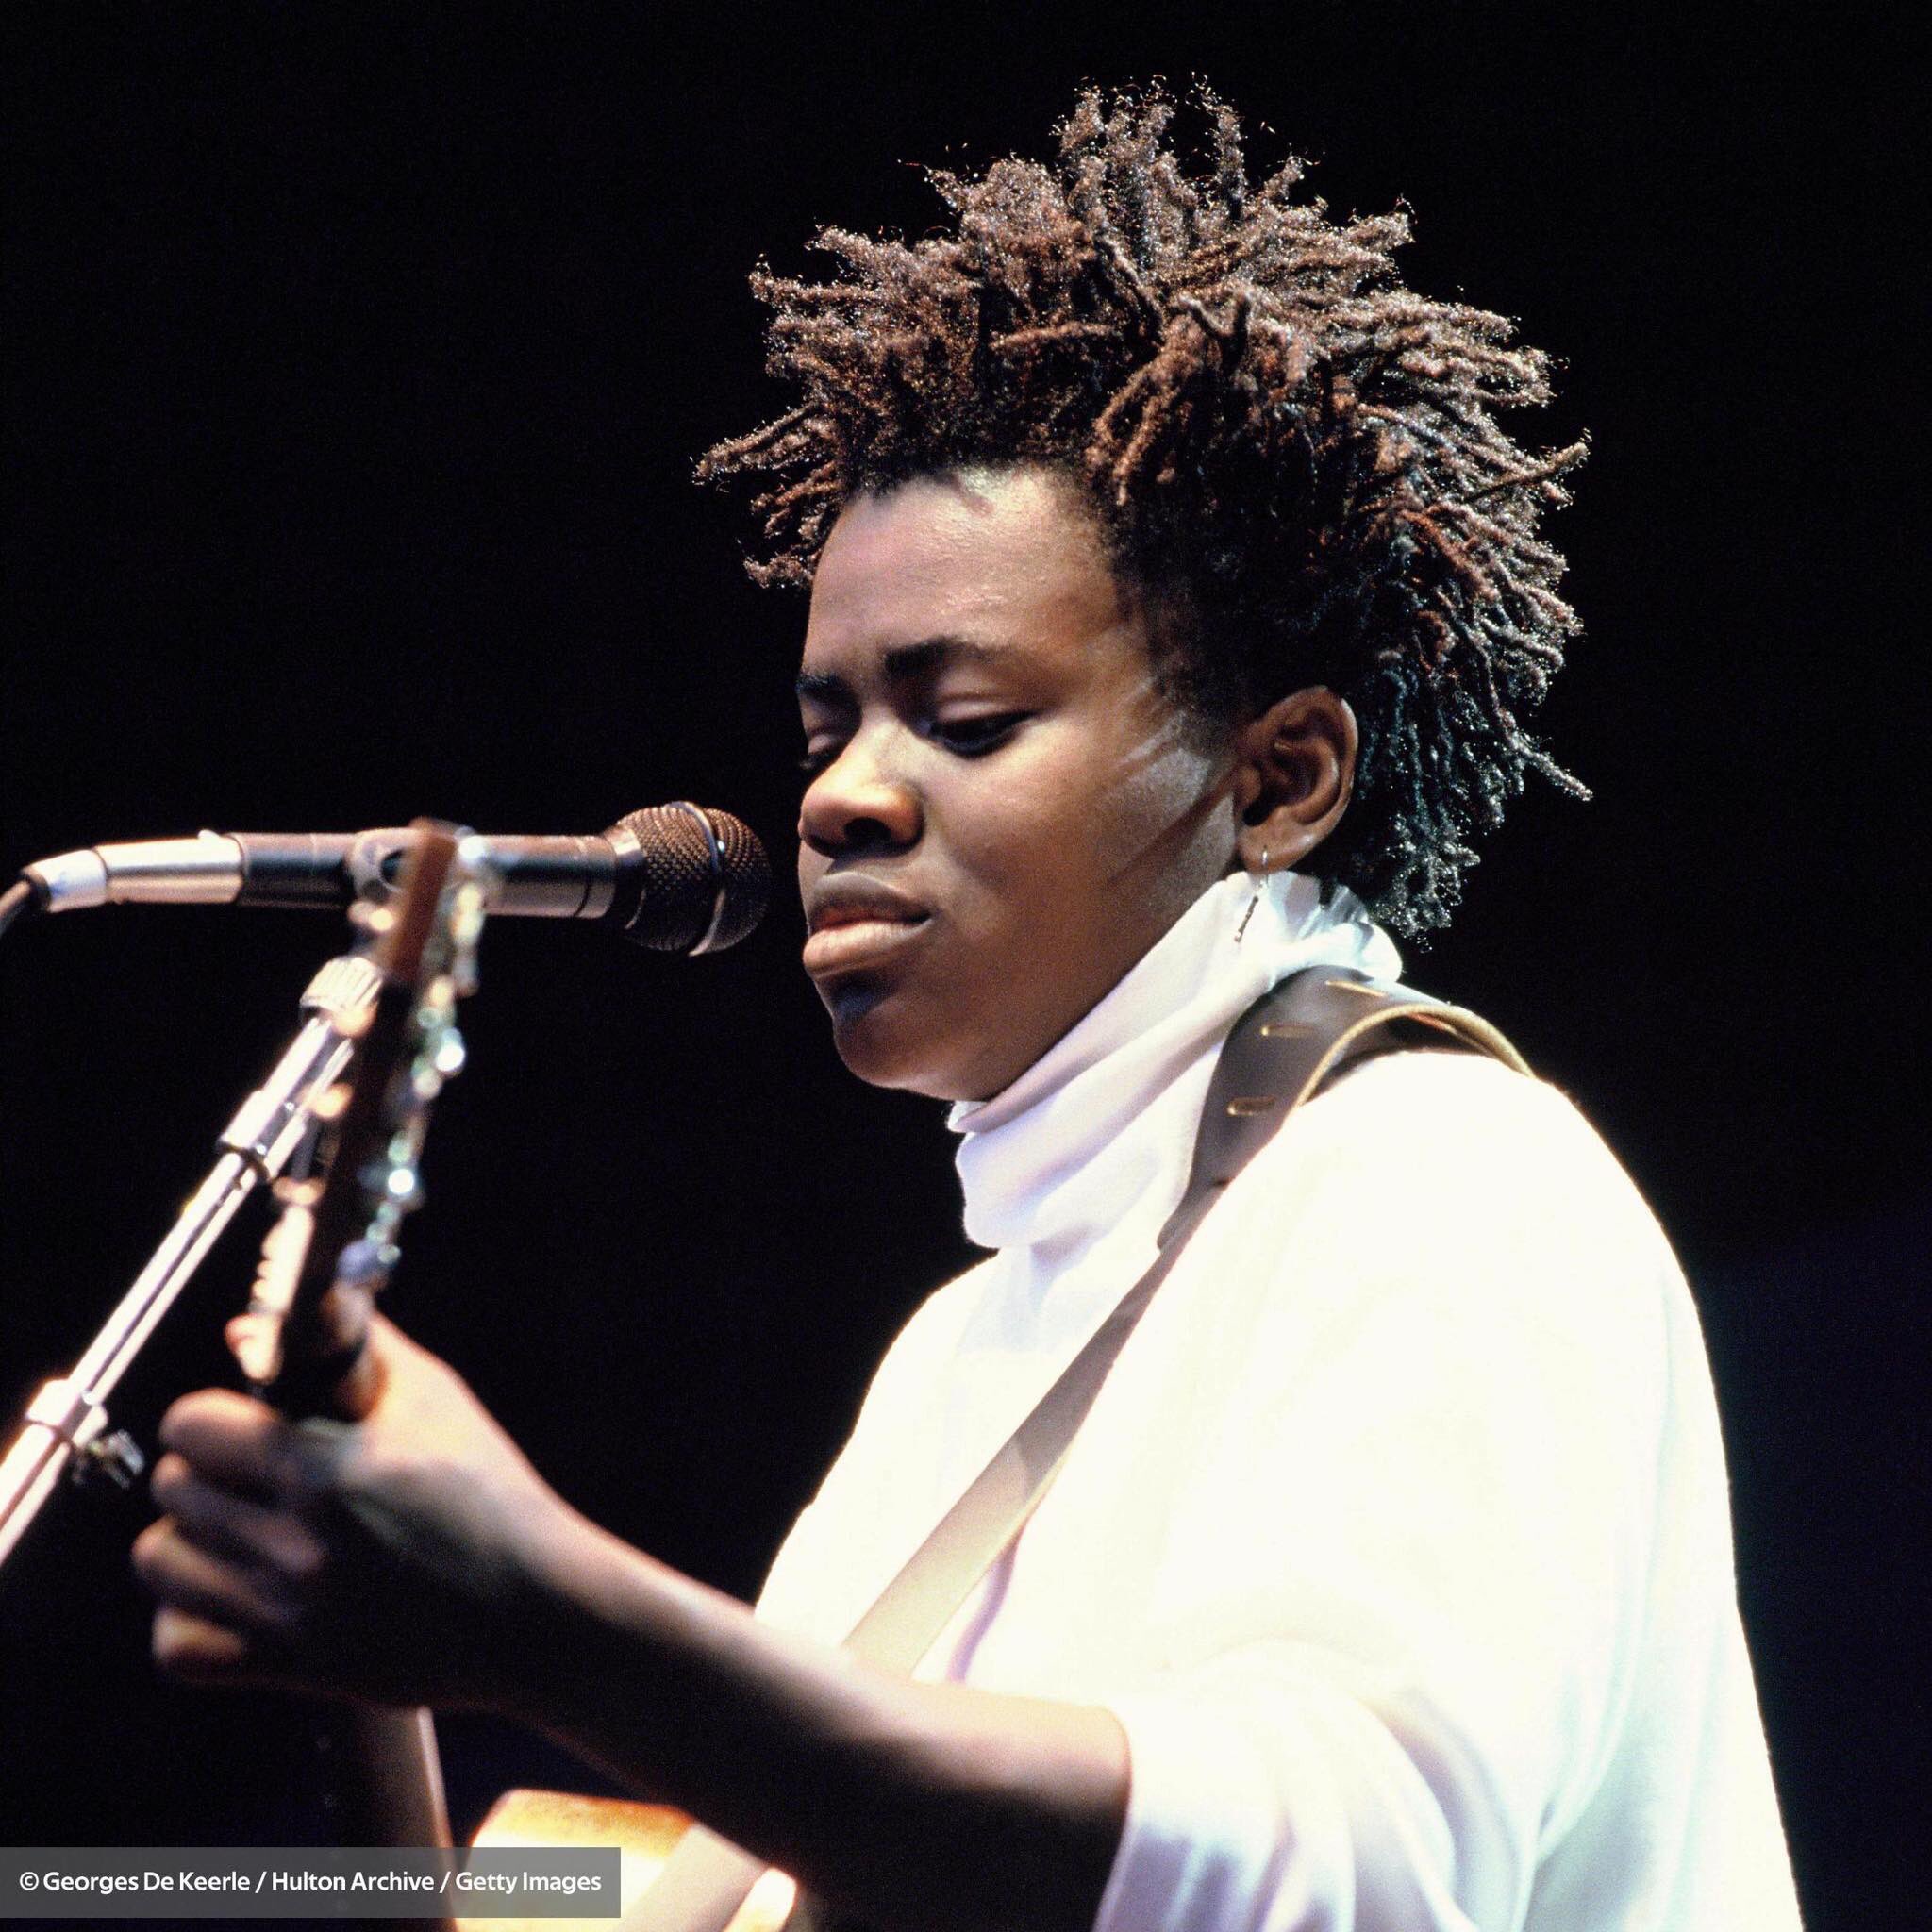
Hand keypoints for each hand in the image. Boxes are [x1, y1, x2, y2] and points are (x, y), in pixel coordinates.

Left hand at [133, 1314, 581, 1710]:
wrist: (531, 1607)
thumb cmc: (489, 1494)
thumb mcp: (434, 1399)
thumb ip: (351, 1348)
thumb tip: (254, 1328)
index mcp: (328, 1470)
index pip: (193, 1426)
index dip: (212, 1415)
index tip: (243, 1422)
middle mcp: (296, 1543)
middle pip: (172, 1488)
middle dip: (206, 1469)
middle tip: (251, 1475)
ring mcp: (287, 1612)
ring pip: (158, 1562)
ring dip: (191, 1540)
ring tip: (238, 1533)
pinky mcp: (289, 1665)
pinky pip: (176, 1647)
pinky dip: (192, 1620)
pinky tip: (236, 1595)